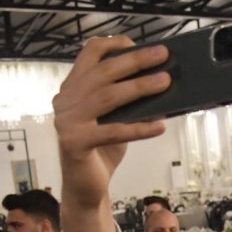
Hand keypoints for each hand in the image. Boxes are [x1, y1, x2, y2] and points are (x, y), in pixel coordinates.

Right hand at [53, 36, 170, 209]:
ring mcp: (67, 121)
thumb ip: (126, 99)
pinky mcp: (74, 143)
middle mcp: (65, 100)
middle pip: (103, 72)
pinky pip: (112, 131)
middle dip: (136, 61)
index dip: (116, 45)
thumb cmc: (103, 149)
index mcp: (72, 87)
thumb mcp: (114, 117)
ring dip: (140, 88)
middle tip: (163, 56)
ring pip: (108, 97)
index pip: (90, 54)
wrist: (86, 187)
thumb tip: (160, 80)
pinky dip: (138, 128)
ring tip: (165, 82)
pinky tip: (159, 126)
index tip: (143, 45)